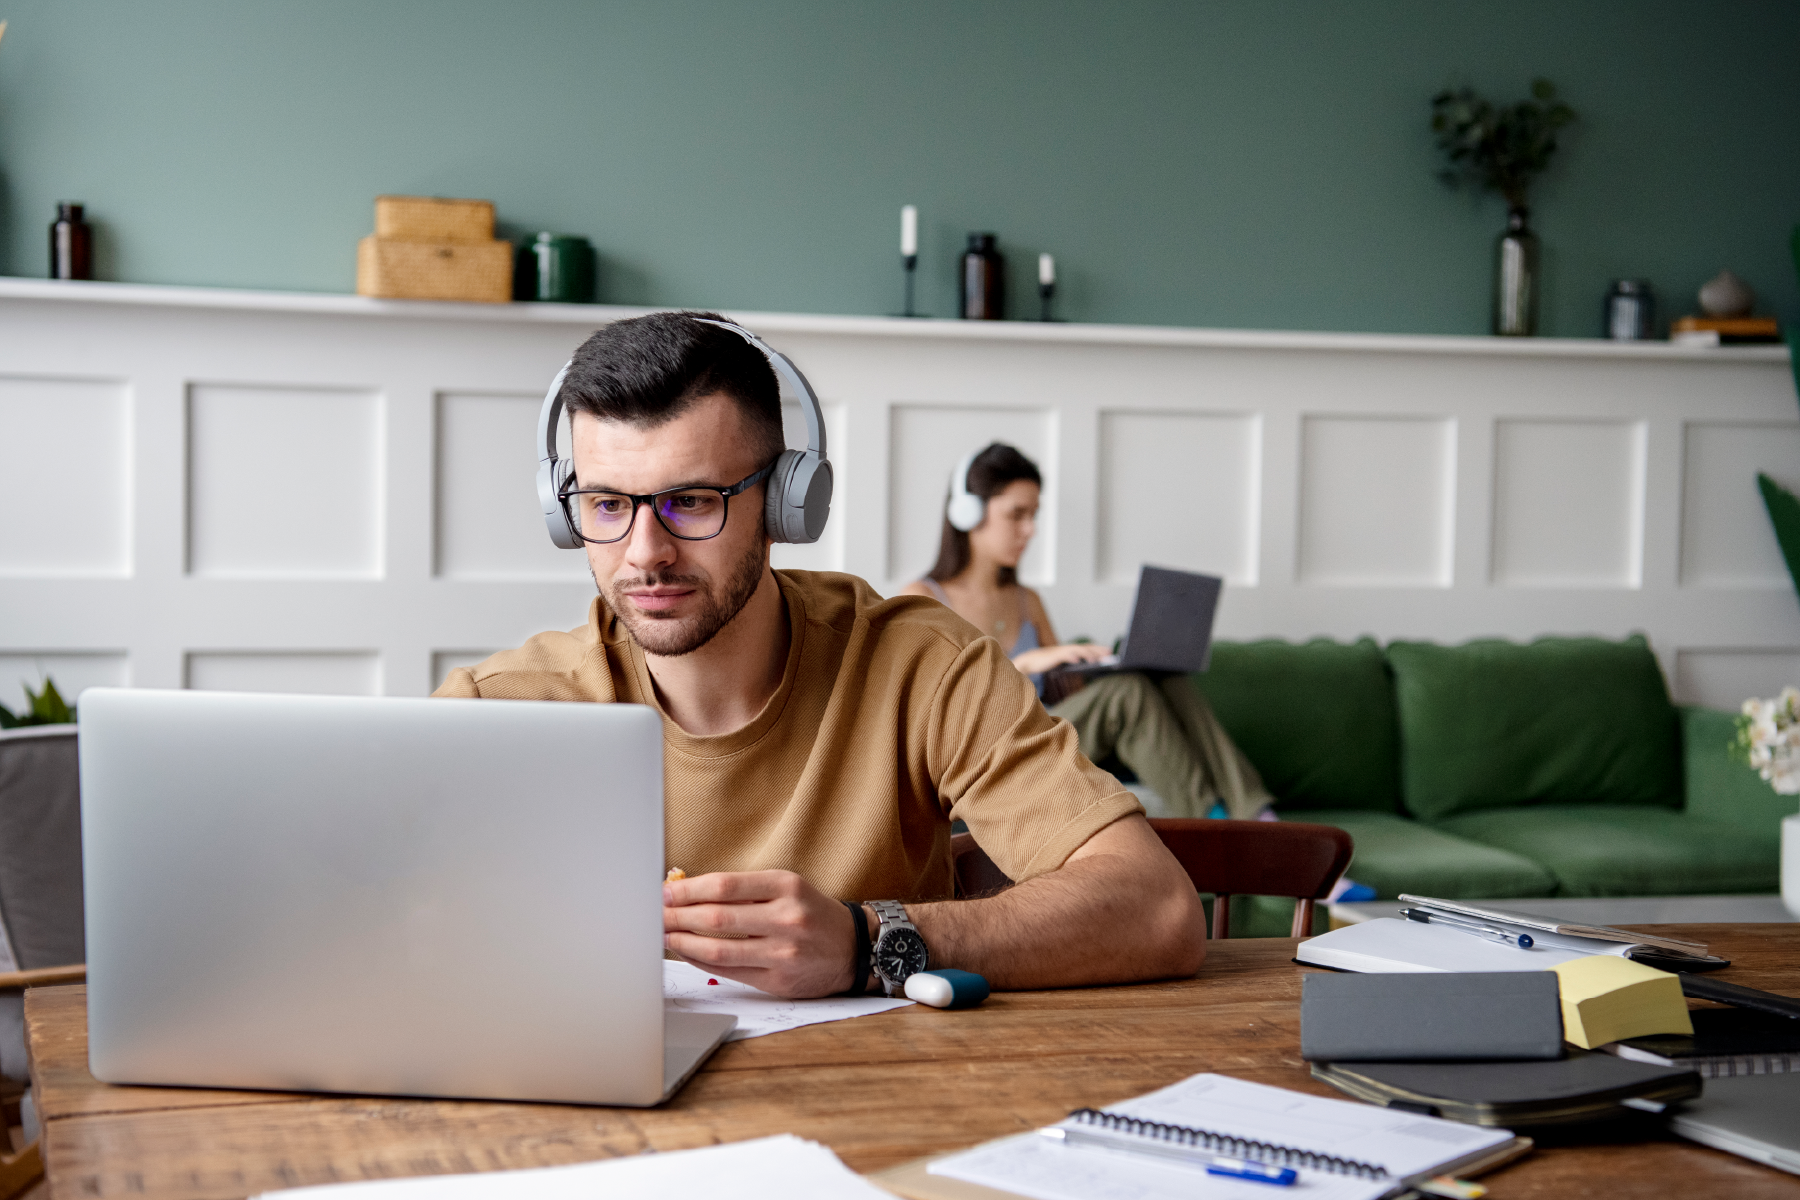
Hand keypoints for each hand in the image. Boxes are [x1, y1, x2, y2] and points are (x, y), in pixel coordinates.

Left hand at [663, 870, 860, 997]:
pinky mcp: (778, 981)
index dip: (688, 891)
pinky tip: (687, 952)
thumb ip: (744, 890)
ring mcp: (783, 952)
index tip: (665, 892)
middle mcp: (786, 918)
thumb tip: (688, 892)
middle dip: (678, 917)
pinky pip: (730, 972)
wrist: (853, 948)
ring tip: (665, 936)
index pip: (725, 886)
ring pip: (720, 949)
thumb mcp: (787, 888)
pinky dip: (702, 961)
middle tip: (655, 914)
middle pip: (717, 918)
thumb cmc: (811, 913)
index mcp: (786, 886)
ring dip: (684, 942)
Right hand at [1012, 642, 1110, 675]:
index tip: (1110, 651)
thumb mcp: (1062, 664)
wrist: (1029, 661)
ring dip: (1086, 654)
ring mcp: (1061, 652)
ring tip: (1095, 659)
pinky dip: (1070, 657)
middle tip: (1109, 653)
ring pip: (1076, 650)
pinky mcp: (1053, 656)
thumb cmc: (1046, 663)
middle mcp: (1067, 649)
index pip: (1087, 648)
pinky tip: (1077, 660)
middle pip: (1085, 647)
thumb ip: (1072, 663)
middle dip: (1097, 650)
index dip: (1098, 649)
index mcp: (1070, 651)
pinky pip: (1064, 655)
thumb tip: (1083, 665)